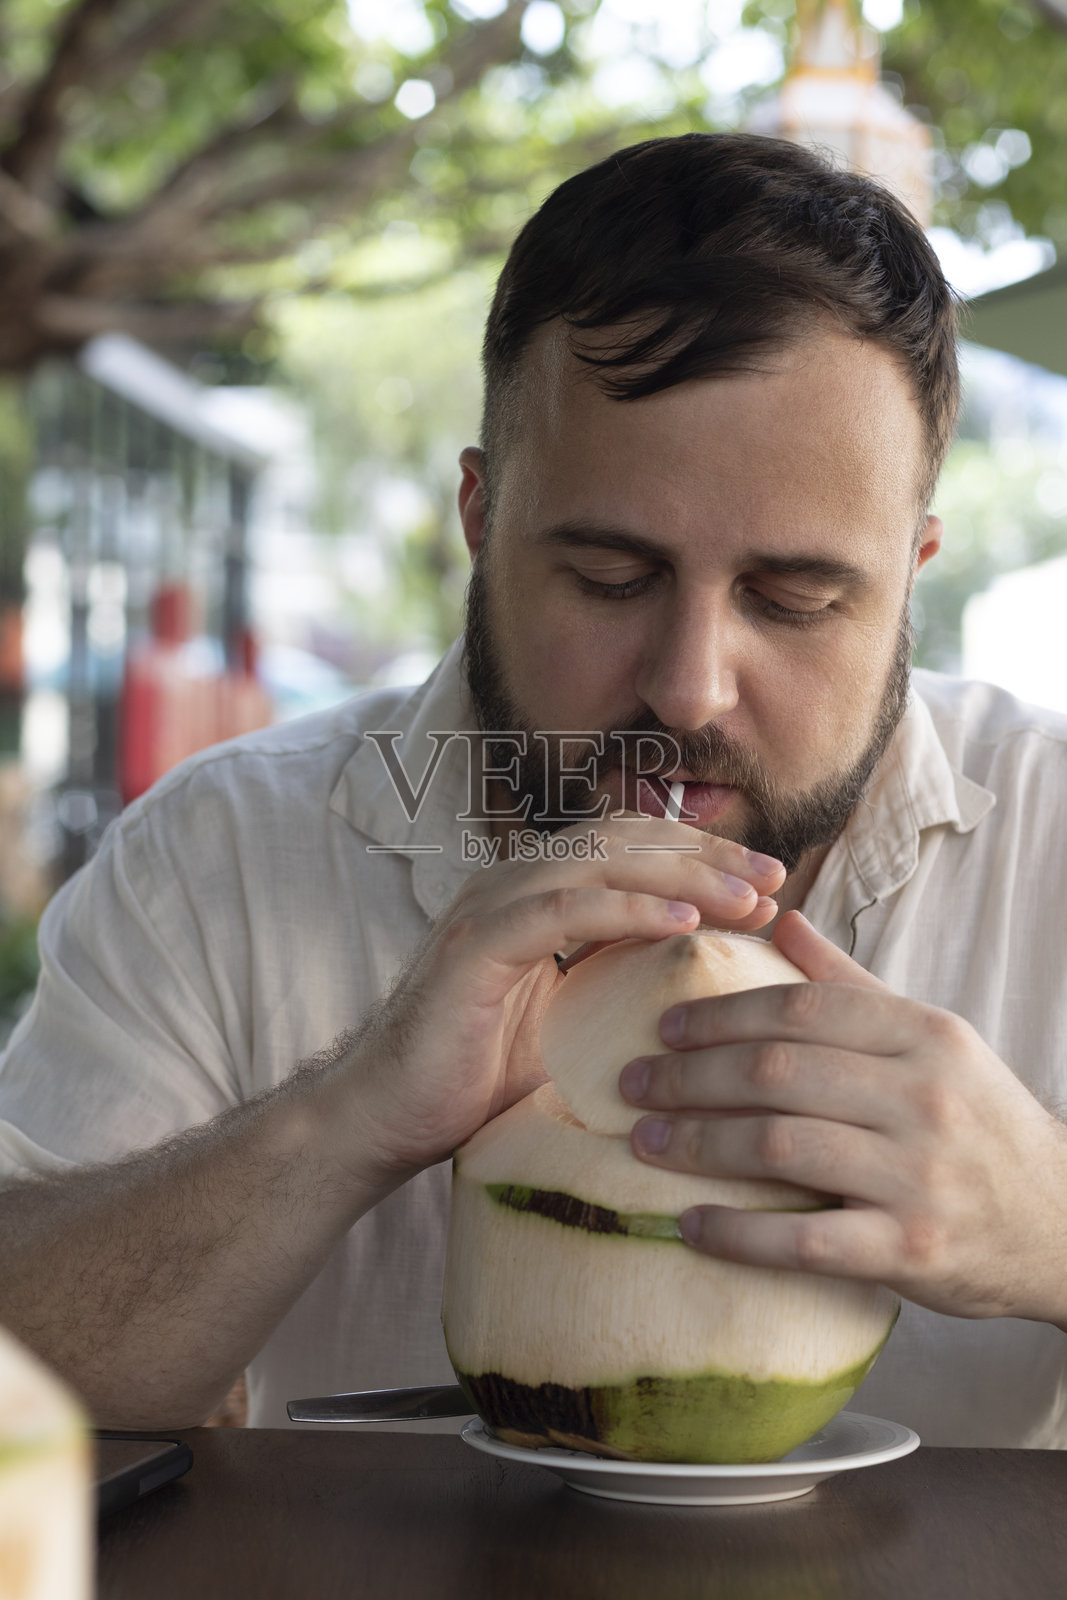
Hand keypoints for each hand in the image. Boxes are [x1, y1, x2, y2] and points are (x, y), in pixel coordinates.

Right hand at [342, 818, 784, 1176]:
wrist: (384, 1118)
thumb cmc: (473, 1081)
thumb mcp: (566, 1025)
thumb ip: (616, 989)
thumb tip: (700, 993)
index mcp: (536, 896)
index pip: (632, 849)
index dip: (701, 856)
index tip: (769, 884)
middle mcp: (512, 885)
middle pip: (625, 841)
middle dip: (707, 854)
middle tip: (775, 880)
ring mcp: (489, 908)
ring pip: (599, 862)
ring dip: (682, 874)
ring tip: (747, 897)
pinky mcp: (473, 945)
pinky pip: (561, 910)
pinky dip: (626, 909)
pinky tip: (682, 922)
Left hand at [620, 910, 1066, 1326]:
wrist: (1066, 1224)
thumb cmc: (981, 1125)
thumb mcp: (933, 1041)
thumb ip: (853, 984)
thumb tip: (781, 920)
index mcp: (925, 1036)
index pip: (802, 1009)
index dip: (722, 1014)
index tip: (663, 1027)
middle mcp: (923, 1097)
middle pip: (778, 1072)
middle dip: (690, 1076)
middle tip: (631, 1085)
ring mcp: (919, 1176)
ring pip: (782, 1146)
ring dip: (698, 1144)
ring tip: (644, 1143)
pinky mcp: (912, 1251)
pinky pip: (805, 1241)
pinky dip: (738, 1234)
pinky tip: (690, 1225)